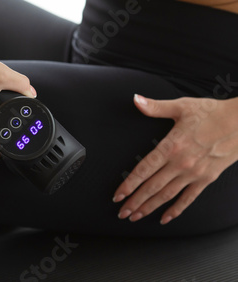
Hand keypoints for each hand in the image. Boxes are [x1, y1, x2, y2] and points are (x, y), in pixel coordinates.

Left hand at [114, 94, 237, 224]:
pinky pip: (188, 198)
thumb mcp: (181, 106)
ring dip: (149, 208)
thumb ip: (155, 107)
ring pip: (167, 195)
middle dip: (135, 202)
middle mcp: (181, 163)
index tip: (117, 195)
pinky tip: (164, 218)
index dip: (129, 184)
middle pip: (152, 187)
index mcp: (172, 146)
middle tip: (121, 213)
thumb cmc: (211, 112)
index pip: (144, 170)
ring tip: (135, 217)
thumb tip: (135, 99)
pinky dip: (176, 210)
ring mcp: (194, 173)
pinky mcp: (207, 179)